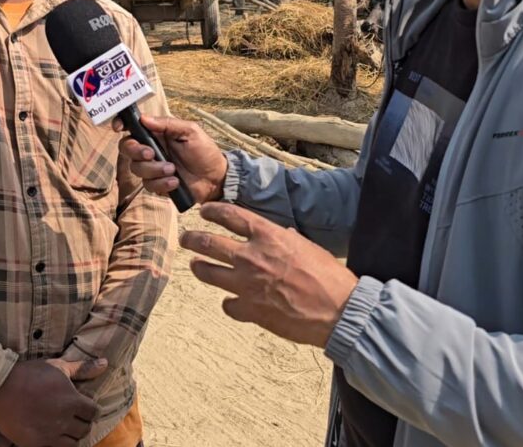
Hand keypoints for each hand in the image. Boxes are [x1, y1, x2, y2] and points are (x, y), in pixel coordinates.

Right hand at [0, 356, 106, 446]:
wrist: (0, 387)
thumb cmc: (31, 374)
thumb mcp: (58, 366)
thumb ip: (83, 369)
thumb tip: (105, 363)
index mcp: (73, 401)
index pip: (93, 412)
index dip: (90, 409)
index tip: (84, 406)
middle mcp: (64, 420)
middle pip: (84, 429)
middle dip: (82, 423)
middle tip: (74, 417)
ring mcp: (50, 434)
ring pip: (72, 443)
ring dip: (71, 436)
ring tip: (64, 428)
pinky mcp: (35, 443)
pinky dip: (56, 444)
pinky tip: (52, 436)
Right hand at [112, 114, 227, 203]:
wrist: (216, 178)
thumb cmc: (205, 151)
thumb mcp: (190, 131)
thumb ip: (168, 124)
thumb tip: (144, 118)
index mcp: (157, 133)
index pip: (133, 127)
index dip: (122, 124)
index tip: (119, 127)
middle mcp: (151, 149)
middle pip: (127, 148)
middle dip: (136, 151)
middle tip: (151, 154)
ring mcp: (152, 168)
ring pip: (136, 168)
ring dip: (154, 170)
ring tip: (172, 170)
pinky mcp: (157, 184)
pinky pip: (148, 185)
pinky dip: (161, 184)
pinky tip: (175, 182)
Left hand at [181, 203, 359, 347]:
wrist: (337, 310)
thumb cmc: (328, 275)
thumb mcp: (306, 245)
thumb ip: (285, 239)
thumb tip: (279, 234)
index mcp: (268, 236)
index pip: (231, 216)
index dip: (213, 211)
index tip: (204, 211)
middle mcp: (252, 257)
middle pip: (208, 243)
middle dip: (192, 239)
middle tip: (186, 238)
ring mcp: (247, 285)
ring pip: (208, 273)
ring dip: (199, 268)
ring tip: (196, 266)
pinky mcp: (249, 310)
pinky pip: (227, 304)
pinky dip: (229, 302)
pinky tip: (232, 302)